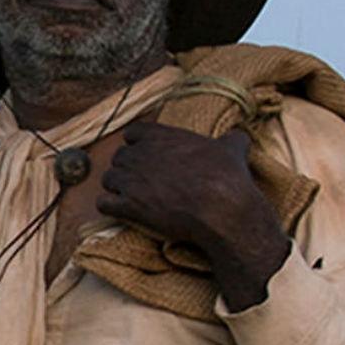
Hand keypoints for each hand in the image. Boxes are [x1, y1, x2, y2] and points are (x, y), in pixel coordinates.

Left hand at [99, 120, 290, 311]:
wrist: (221, 208)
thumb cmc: (227, 177)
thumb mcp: (232, 149)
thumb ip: (231, 139)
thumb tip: (240, 136)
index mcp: (161, 136)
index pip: (133, 132)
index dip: (136, 144)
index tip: (145, 155)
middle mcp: (141, 154)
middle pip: (119, 157)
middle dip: (127, 169)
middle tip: (140, 183)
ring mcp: (132, 179)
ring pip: (108, 179)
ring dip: (116, 188)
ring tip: (130, 198)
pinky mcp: (128, 205)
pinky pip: (103, 203)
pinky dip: (109, 208)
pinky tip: (120, 212)